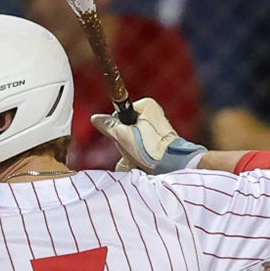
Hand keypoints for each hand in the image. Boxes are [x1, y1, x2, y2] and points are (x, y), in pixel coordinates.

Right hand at [91, 99, 205, 174]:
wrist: (174, 165)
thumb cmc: (151, 150)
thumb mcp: (124, 136)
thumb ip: (109, 126)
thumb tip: (95, 118)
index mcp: (146, 105)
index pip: (119, 115)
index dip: (116, 130)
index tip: (122, 139)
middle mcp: (153, 113)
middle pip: (126, 128)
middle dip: (124, 143)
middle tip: (131, 151)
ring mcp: (157, 127)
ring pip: (133, 139)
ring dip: (131, 151)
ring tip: (138, 159)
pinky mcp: (160, 140)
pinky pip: (142, 146)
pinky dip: (139, 155)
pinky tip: (142, 162)